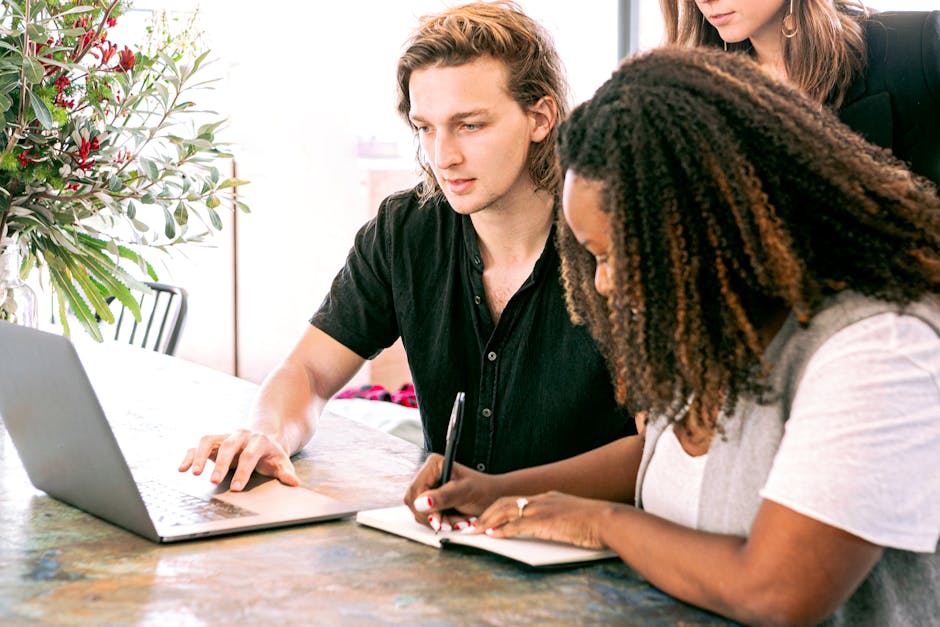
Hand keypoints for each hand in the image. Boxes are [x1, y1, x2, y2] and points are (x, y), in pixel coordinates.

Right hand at [178, 429, 299, 491]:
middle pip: (229, 446)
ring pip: (210, 441)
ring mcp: (226, 436)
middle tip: (214, 481)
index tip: (236, 488)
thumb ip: (286, 473)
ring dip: (201, 456)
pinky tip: (182, 468)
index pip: (250, 455)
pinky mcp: (214, 441)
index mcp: (259, 440)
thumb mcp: (281, 462)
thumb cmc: (271, 454)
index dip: (243, 471)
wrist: (264, 437)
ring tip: (194, 474)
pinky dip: (190, 456)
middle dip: (221, 464)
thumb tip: (294, 483)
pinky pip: (198, 445)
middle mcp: (240, 435)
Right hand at [404, 453, 501, 530]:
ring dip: (439, 521)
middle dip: (433, 516)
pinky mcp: (431, 500)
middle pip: (413, 502)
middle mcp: (427, 474)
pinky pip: (426, 516)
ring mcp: (428, 487)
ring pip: (419, 511)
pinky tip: (454, 521)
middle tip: (452, 523)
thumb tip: (420, 502)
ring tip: (458, 521)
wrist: (494, 498)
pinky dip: (440, 522)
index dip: (424, 507)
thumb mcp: (465, 492)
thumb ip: (443, 497)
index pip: (415, 490)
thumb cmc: (483, 490)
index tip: (439, 519)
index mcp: (433, 465)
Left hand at [472, 491, 611, 549]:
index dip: (498, 509)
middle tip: (473, 525)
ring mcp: (543, 509)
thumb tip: (549, 529)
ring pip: (506, 511)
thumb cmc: (596, 523)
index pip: (516, 500)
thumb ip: (557, 520)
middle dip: (486, 514)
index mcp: (548, 498)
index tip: (487, 518)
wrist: (609, 520)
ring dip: (487, 521)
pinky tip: (492, 536)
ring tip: (475, 531)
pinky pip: (517, 525)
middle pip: (505, 502)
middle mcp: (542, 499)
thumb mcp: (572, 517)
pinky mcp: (545, 521)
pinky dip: (502, 530)